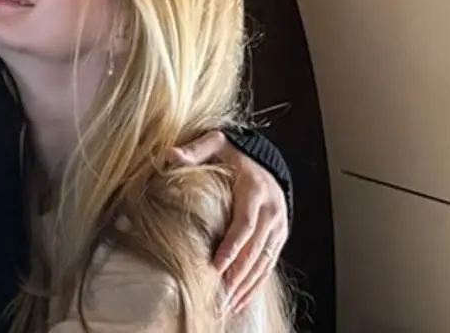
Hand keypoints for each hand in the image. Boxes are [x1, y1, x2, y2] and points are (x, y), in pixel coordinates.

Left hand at [172, 130, 288, 311]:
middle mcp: (271, 211)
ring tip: (227, 306)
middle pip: (255, 249)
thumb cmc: (233, 154)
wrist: (264, 158)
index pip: (244, 224)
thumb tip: (170, 155)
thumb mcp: (215, 143)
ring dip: (246, 286)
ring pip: (263, 262)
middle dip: (237, 275)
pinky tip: (241, 302)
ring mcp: (278, 226)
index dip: (231, 247)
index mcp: (255, 191)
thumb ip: (195, 150)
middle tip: (219, 296)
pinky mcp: (279, 237)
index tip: (215, 267)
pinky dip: (255, 285)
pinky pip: (268, 266)